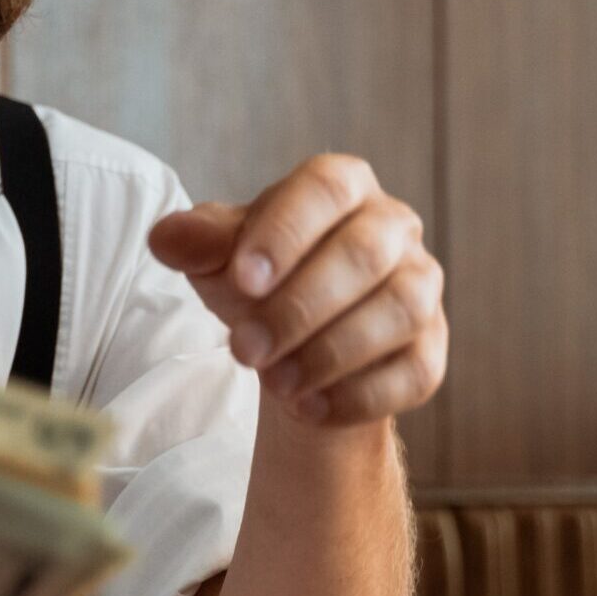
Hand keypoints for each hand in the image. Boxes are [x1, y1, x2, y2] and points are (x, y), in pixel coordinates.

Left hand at [150, 154, 447, 424]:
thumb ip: (196, 242)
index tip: (242, 280)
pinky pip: (416, 370)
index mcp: (344, 186)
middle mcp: (394, 227)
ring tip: (276, 384)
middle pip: (364, 255)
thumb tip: (166, 238)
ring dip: (332, 352)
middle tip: (245, 350)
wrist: (294, 345)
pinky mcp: (430, 349)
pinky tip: (312, 409)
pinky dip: (362, 394)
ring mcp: (421, 287)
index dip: (285, 233)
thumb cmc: (261, 281)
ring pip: (400, 310)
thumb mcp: (220, 257)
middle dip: (300, 307)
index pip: (324, 190)